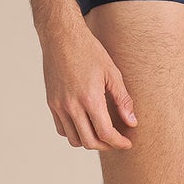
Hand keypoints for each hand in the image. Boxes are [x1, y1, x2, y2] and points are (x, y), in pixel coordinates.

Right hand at [41, 19, 137, 149]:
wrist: (61, 38)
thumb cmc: (89, 51)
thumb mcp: (112, 73)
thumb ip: (123, 100)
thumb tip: (132, 122)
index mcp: (89, 98)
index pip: (105, 133)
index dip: (118, 142)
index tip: (127, 143)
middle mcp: (71, 106)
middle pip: (89, 141)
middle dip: (106, 146)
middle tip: (117, 141)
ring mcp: (59, 106)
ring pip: (74, 139)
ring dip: (89, 141)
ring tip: (101, 133)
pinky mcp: (51, 103)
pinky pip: (62, 128)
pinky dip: (74, 133)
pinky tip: (85, 124)